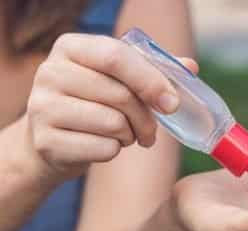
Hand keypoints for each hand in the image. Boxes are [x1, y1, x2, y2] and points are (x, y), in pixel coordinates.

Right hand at [26, 33, 197, 177]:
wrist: (53, 138)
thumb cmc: (93, 104)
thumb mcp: (118, 80)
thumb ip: (152, 70)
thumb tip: (191, 66)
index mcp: (71, 48)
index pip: (117, 57)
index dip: (152, 81)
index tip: (173, 104)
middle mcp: (51, 72)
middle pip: (120, 95)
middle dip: (147, 119)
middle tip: (151, 131)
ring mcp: (42, 107)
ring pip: (113, 123)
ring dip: (130, 135)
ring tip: (123, 135)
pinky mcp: (46, 141)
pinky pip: (103, 149)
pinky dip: (114, 151)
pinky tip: (105, 146)